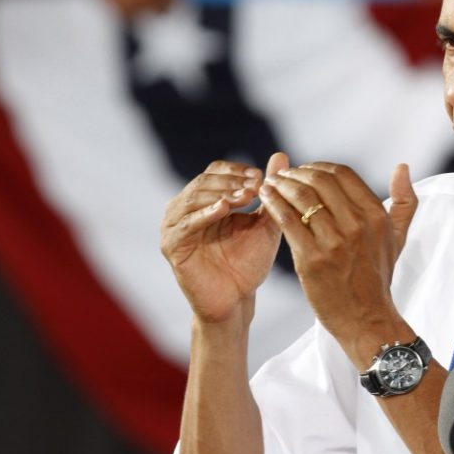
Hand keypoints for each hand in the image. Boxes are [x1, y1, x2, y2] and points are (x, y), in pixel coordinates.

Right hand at [160, 154, 289, 323]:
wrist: (237, 298)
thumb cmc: (249, 261)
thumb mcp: (264, 222)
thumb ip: (270, 192)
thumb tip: (281, 154)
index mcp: (205, 199)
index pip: (216, 171)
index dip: (237, 170)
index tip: (261, 175)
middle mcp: (185, 208)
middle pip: (204, 181)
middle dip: (232, 181)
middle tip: (256, 185)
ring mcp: (176, 225)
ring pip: (194, 197)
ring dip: (221, 193)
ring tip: (245, 196)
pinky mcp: (172, 244)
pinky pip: (186, 224)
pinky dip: (204, 213)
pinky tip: (223, 209)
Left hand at [258, 162, 417, 343]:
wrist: (366, 318)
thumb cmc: (377, 277)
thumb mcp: (397, 237)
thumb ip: (404, 202)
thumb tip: (402, 167)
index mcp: (376, 215)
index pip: (343, 174)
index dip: (319, 166)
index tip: (305, 170)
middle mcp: (357, 224)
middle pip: (320, 181)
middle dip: (297, 172)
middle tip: (283, 174)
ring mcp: (334, 242)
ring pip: (301, 197)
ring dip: (281, 184)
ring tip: (271, 183)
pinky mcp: (311, 258)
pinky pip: (287, 220)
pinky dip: (273, 203)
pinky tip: (266, 197)